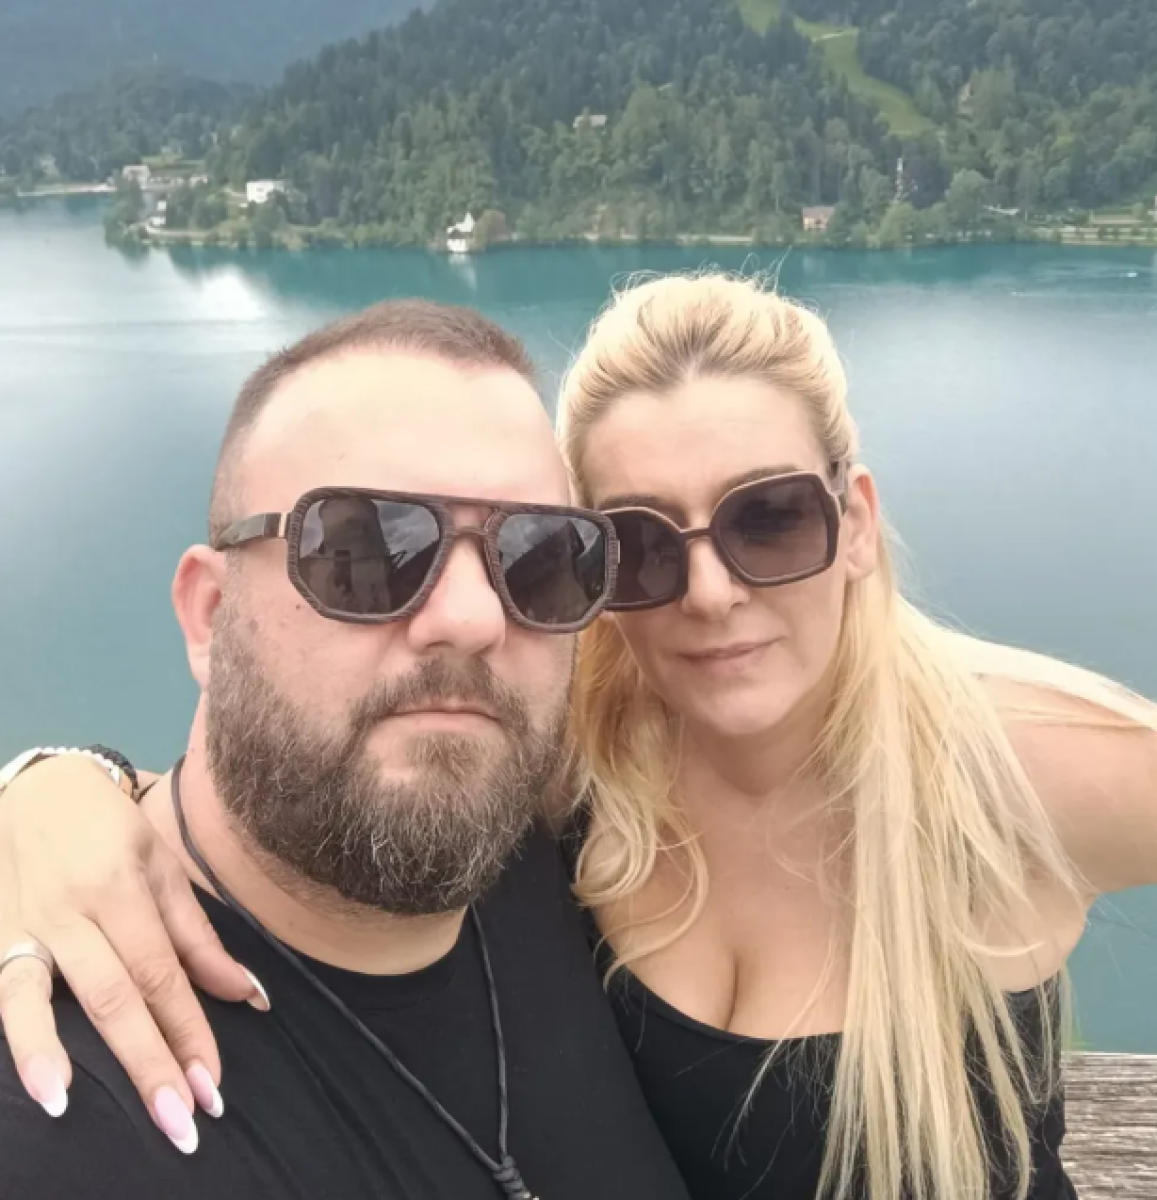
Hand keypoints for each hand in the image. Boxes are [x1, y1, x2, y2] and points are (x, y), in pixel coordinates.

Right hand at [0, 753, 267, 1143]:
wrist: (38, 789)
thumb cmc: (111, 830)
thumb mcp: (164, 866)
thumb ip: (197, 937)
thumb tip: (248, 994)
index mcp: (122, 888)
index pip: (163, 973)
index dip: (189, 1030)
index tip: (212, 1083)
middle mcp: (73, 911)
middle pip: (117, 995)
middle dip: (152, 1060)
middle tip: (183, 1119)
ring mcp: (28, 927)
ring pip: (52, 999)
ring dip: (75, 1057)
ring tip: (98, 1109)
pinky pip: (7, 993)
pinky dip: (24, 1039)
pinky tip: (43, 1085)